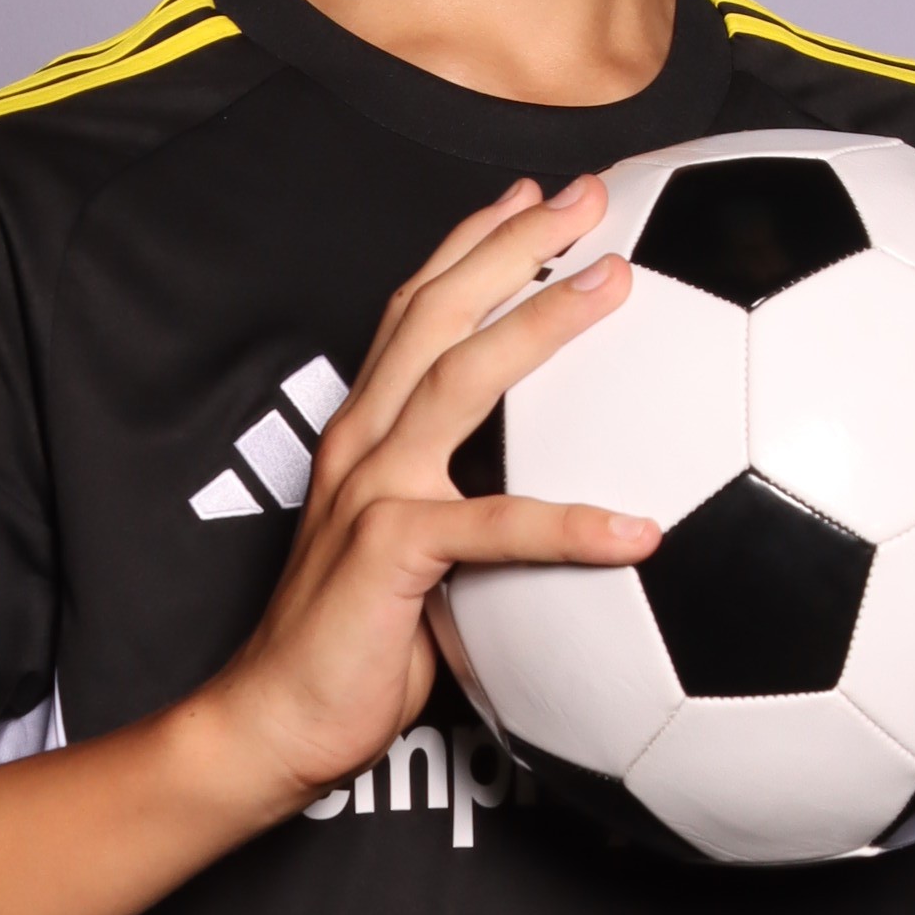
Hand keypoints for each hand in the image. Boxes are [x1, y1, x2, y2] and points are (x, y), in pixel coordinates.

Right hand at [195, 176, 660, 814]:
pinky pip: (495, 529)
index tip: (531, 196)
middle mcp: (364, 443)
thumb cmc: (353, 647)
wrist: (273, 719)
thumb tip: (565, 509)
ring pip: (461, 379)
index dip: (471, 246)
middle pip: (438, 313)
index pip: (415, 313)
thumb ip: (475, 515)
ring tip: (614, 281)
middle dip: (512, 243)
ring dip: (541, 321)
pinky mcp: (390, 552)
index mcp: (366, 435)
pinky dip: (570, 526)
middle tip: (586, 195)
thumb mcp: (420, 558)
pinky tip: (640, 530)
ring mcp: (373, 489)